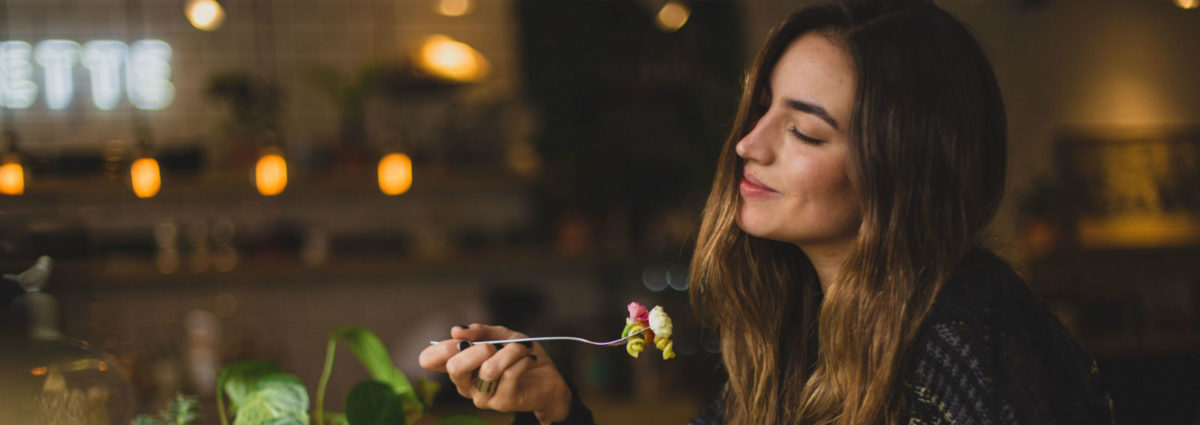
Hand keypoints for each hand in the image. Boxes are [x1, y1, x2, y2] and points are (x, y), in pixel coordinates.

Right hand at [419, 324, 572, 423]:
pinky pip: (509, 375)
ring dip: (509, 351)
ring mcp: (482, 396)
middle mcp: (465, 384)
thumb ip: (480, 331)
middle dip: (477, 349)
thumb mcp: (501, 336)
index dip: (441, 347)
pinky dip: (522, 359)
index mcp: (459, 365)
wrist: (548, 377)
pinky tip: (528, 359)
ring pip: (488, 369)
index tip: (461, 339)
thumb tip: (456, 330)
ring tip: (521, 347)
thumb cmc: (520, 356)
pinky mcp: (502, 402)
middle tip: (494, 345)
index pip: (429, 360)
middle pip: (454, 367)